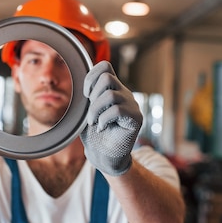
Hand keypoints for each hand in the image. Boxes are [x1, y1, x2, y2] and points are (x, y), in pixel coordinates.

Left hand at [80, 61, 142, 175]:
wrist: (103, 156)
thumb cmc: (94, 134)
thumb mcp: (87, 110)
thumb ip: (89, 95)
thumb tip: (85, 82)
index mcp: (113, 89)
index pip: (105, 66)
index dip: (91, 76)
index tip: (86, 95)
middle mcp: (124, 94)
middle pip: (107, 77)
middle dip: (92, 95)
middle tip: (90, 113)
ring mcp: (132, 105)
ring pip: (111, 94)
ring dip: (95, 110)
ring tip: (93, 122)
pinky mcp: (136, 118)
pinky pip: (117, 110)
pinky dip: (104, 119)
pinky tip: (102, 128)